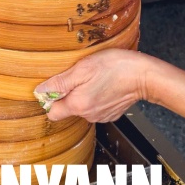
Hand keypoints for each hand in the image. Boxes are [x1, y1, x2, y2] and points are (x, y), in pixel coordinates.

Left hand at [37, 49, 151, 123]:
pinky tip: (104, 85)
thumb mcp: (83, 68)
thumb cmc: (116, 67)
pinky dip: (96, 98)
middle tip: (79, 77)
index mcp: (78, 105)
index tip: (56, 86)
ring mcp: (100, 116)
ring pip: (82, 108)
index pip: (52, 112)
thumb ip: (60, 82)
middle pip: (67, 109)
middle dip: (69, 95)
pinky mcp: (111, 114)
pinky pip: (95, 108)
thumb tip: (40, 90)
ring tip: (95, 79)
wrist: (144, 76)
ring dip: (83, 95)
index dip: (50, 99)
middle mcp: (88, 115)